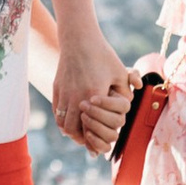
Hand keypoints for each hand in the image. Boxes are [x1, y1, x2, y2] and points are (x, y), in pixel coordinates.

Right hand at [51, 31, 130, 147]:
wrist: (80, 40)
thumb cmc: (102, 55)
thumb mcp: (119, 73)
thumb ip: (126, 92)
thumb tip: (128, 103)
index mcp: (94, 96)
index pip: (90, 128)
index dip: (93, 140)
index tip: (97, 144)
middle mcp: (76, 98)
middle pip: (73, 130)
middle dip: (81, 138)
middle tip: (87, 140)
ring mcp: (64, 93)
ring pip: (62, 123)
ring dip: (71, 130)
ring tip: (78, 132)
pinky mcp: (57, 88)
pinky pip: (57, 111)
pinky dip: (62, 119)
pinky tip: (70, 119)